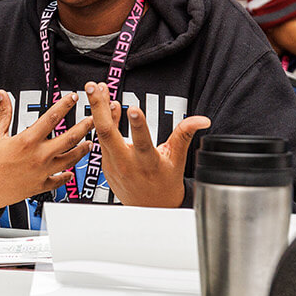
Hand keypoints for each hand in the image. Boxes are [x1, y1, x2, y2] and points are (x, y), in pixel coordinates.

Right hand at [0, 90, 92, 215]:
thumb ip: (3, 113)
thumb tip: (3, 95)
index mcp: (27, 140)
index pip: (52, 118)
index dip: (65, 105)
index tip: (73, 97)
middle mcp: (39, 156)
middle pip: (70, 138)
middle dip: (84, 126)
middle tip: (92, 119)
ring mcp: (42, 172)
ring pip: (70, 159)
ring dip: (82, 150)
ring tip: (89, 143)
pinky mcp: (41, 186)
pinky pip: (60, 180)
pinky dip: (68, 175)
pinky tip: (72, 171)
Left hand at [85, 81, 209, 207]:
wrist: (148, 208)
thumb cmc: (165, 183)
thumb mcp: (177, 160)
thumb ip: (184, 136)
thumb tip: (201, 120)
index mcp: (147, 163)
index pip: (141, 143)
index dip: (137, 126)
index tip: (132, 108)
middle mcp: (126, 164)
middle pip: (108, 133)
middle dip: (99, 108)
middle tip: (93, 88)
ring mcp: (113, 165)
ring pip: (101, 134)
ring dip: (98, 110)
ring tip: (96, 88)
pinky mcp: (105, 164)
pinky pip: (102, 139)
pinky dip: (102, 121)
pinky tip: (104, 105)